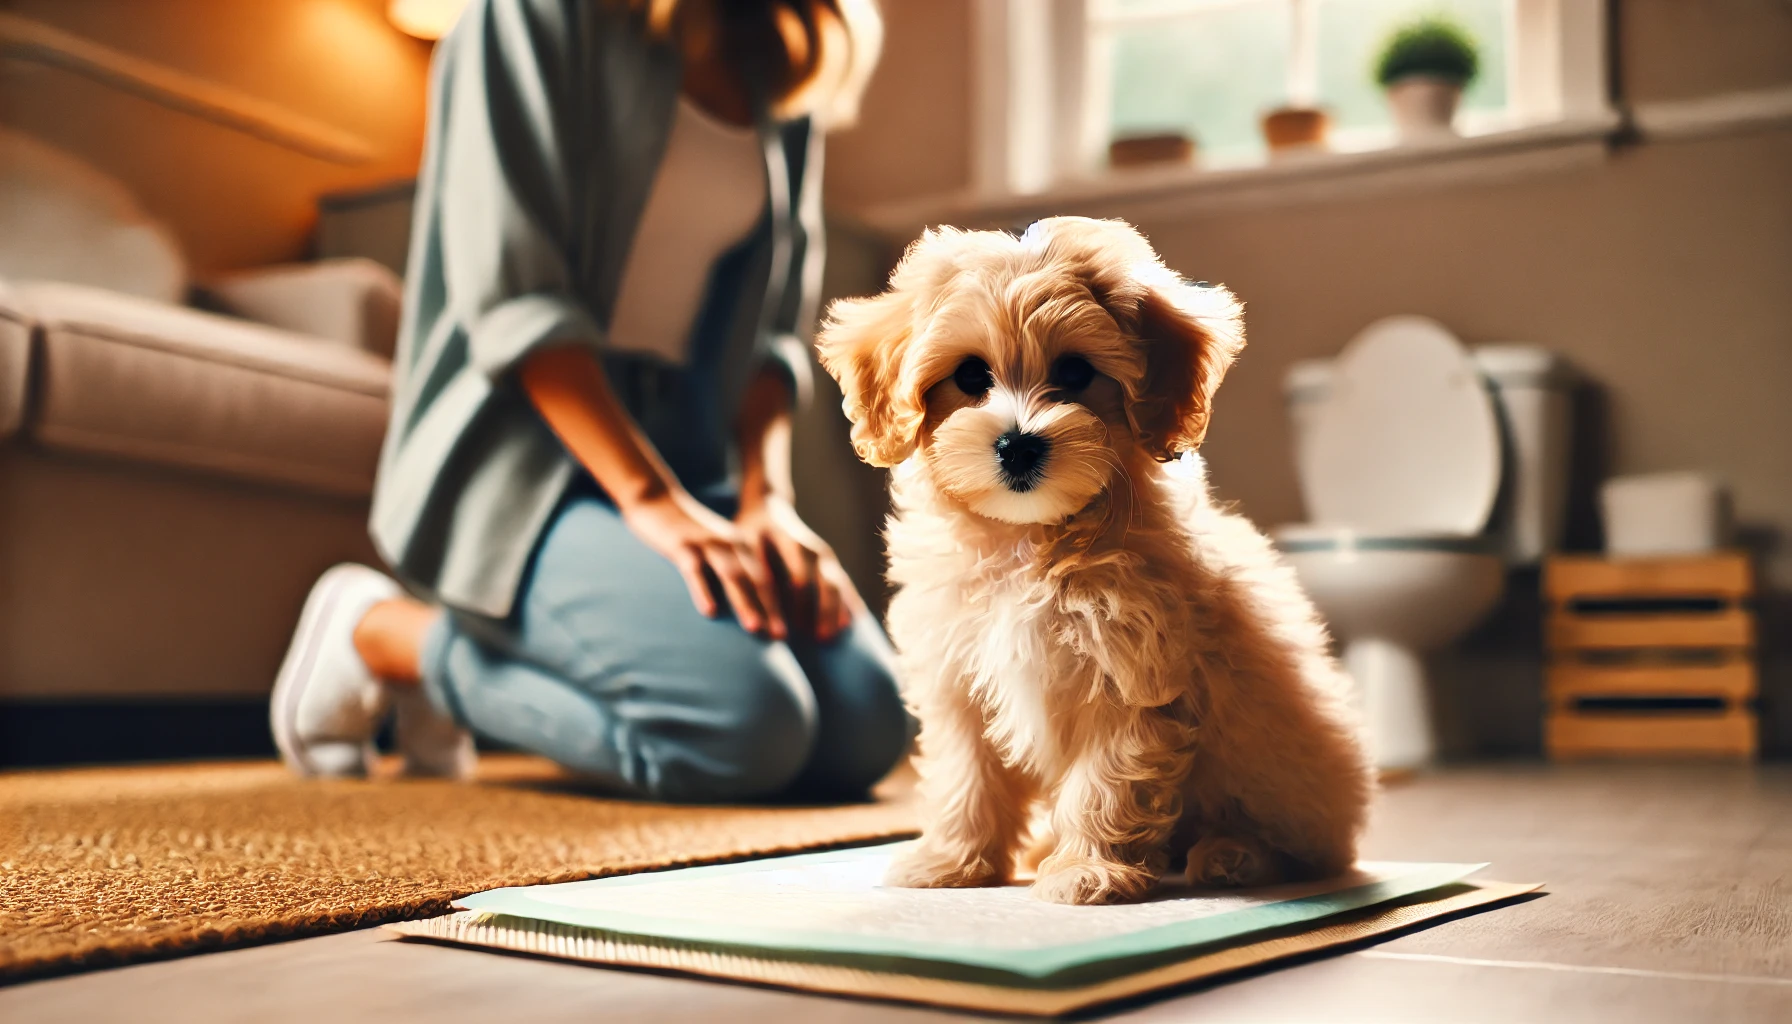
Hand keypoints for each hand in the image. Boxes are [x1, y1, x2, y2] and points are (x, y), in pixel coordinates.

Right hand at [618, 488, 784, 638]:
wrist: (656, 500)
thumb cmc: (688, 536)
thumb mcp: (715, 551)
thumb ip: (731, 574)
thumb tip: (748, 610)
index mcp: (742, 547)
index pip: (767, 580)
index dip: (780, 606)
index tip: (788, 633)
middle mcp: (731, 544)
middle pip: (756, 579)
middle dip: (771, 608)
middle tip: (782, 636)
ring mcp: (707, 544)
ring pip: (731, 575)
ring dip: (744, 602)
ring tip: (755, 628)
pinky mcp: (682, 546)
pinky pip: (694, 570)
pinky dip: (703, 590)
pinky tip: (709, 612)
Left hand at [734, 495, 859, 642]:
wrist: (768, 508)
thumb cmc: (751, 530)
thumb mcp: (745, 543)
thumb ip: (752, 567)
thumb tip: (752, 601)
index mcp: (792, 541)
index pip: (800, 574)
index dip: (800, 602)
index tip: (796, 628)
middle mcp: (814, 549)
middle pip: (827, 581)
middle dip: (825, 610)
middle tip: (822, 639)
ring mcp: (825, 556)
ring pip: (838, 584)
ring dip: (838, 610)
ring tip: (836, 636)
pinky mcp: (829, 564)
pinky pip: (844, 584)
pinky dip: (849, 601)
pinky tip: (854, 621)